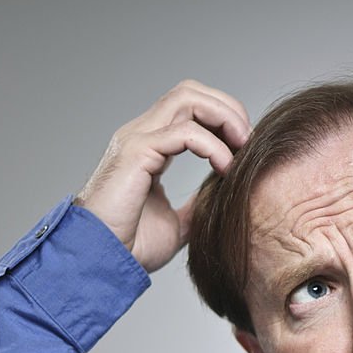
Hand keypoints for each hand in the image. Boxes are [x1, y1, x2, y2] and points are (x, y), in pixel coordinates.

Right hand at [75, 80, 250, 272]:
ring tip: (243, 148)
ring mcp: (136, 139)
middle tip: (249, 141)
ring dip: (224, 117)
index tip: (246, 149)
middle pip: (191, 92)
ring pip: (187, 98)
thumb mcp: (178, 223)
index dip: (224, 118)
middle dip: (228, 109)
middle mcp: (141, 134)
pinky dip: (214, 147)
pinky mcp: (136, 153)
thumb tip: (222, 200)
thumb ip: (197, 206)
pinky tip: (226, 169)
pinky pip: (185, 132)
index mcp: (151, 145)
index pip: (190, 107)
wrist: (102, 261)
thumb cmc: (131, 245)